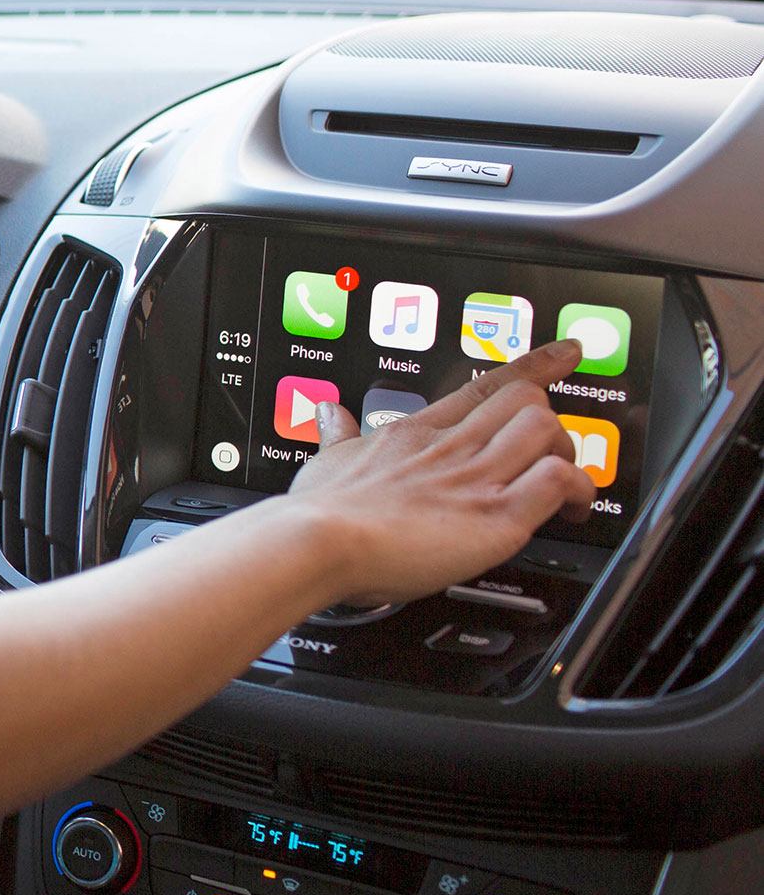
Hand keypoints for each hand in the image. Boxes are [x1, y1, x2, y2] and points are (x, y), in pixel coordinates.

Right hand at [285, 339, 595, 607]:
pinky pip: (558, 480)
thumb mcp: (326, 461)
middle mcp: (453, 446)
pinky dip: (576, 490)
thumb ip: (338, 434)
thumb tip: (329, 413)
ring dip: (566, 456)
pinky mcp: (497, 515)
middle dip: (550, 424)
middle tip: (551, 456)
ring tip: (564, 491)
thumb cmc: (320, 512)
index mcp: (418, 432)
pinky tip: (570, 510)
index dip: (535, 365)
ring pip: (548, 429)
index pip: (486, 384)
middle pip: (527, 400)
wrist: (318, 540)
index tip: (567, 353)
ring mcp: (476, 477)